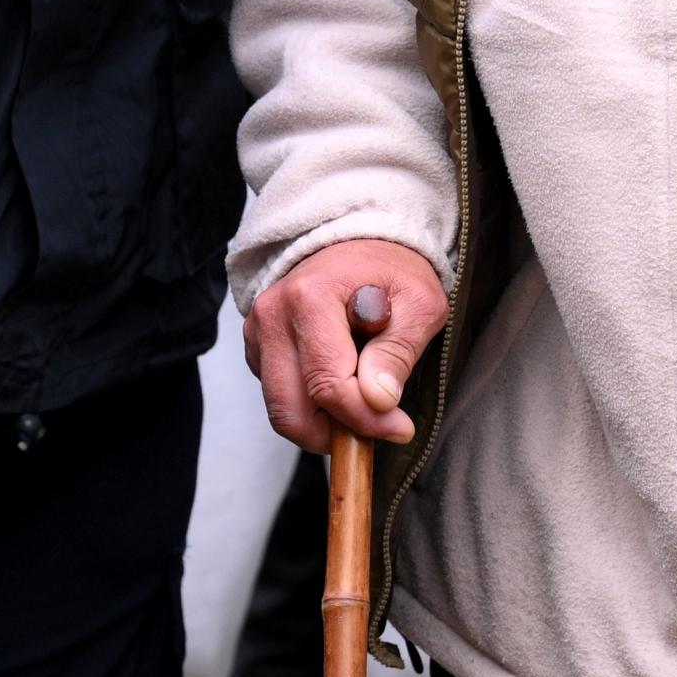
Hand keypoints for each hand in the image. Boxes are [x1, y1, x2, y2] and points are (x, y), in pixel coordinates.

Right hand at [250, 240, 445, 453]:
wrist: (359, 241)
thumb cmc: (392, 271)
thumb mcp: (418, 304)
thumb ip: (398, 352)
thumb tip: (378, 400)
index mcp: (310, 298)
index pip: (329, 386)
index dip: (367, 419)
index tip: (400, 427)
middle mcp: (273, 315)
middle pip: (290, 410)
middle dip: (334, 435)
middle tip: (374, 429)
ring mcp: (259, 331)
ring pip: (281, 409)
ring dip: (321, 423)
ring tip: (361, 403)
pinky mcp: (258, 346)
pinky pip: (278, 395)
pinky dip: (309, 405)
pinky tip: (340, 383)